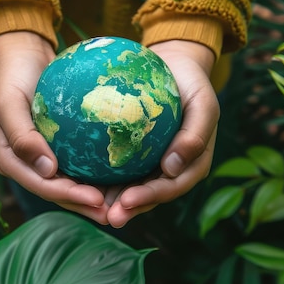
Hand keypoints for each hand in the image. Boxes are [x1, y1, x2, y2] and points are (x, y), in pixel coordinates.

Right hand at [0, 32, 110, 223]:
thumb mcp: (9, 102)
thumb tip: (47, 170)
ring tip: (124, 202)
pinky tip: (125, 171)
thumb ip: (22, 136)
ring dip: (95, 195)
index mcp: (12, 161)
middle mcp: (28, 165)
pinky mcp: (59, 146)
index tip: (97, 199)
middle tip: (117, 211)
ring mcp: (44, 157)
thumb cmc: (13, 77)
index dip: (70, 197)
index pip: (43, 186)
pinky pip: (81, 162)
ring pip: (72, 182)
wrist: (23, 57)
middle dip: (86, 205)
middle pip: (59, 192)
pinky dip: (99, 169)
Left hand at [105, 40, 219, 227]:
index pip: (171, 187)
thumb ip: (195, 135)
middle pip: (149, 195)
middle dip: (129, 209)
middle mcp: (171, 170)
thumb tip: (172, 169)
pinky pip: (117, 166)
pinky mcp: (135, 152)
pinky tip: (80, 178)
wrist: (175, 66)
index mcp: (192, 165)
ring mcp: (152, 163)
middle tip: (108, 217)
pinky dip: (102, 175)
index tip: (128, 201)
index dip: (150, 197)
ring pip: (131, 186)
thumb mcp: (203, 104)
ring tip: (90, 207)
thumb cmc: (192, 84)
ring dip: (112, 201)